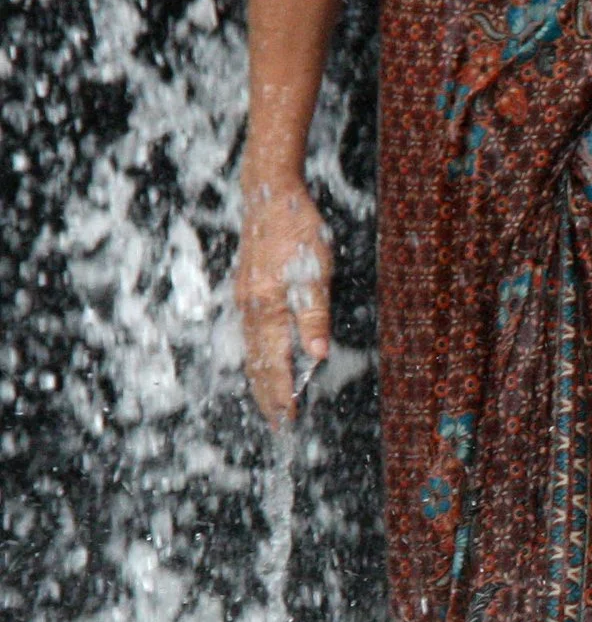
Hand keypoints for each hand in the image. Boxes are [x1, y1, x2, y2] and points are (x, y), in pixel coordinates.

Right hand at [234, 172, 332, 426]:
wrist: (269, 197)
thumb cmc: (298, 232)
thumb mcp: (315, 273)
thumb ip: (314, 315)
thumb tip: (317, 355)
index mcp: (266, 307)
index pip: (274, 362)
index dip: (281, 393)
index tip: (287, 419)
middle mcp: (249, 307)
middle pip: (257, 362)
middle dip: (268, 395)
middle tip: (278, 425)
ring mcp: (244, 298)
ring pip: (250, 349)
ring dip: (260, 379)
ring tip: (270, 403)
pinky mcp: (246, 289)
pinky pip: (250, 334)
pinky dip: (256, 356)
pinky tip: (262, 363)